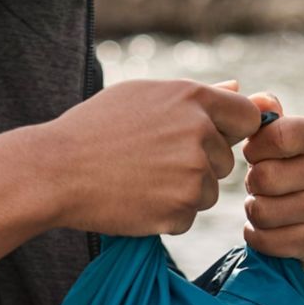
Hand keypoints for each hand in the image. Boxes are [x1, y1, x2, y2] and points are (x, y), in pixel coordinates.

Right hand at [47, 79, 261, 236]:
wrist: (55, 170)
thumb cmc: (94, 127)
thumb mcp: (141, 95)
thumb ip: (196, 94)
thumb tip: (238, 88)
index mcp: (192, 98)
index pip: (248, 116)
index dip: (231, 130)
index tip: (206, 139)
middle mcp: (199, 133)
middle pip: (225, 159)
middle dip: (198, 163)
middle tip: (150, 160)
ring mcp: (192, 174)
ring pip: (208, 191)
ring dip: (183, 191)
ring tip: (139, 178)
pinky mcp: (180, 211)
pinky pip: (188, 216)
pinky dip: (166, 214)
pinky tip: (134, 198)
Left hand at [242, 93, 303, 271]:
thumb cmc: (295, 168)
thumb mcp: (285, 136)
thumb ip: (267, 114)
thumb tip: (262, 101)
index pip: (275, 135)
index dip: (254, 148)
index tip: (256, 155)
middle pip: (263, 176)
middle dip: (253, 183)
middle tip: (266, 185)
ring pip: (261, 210)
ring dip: (254, 210)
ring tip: (269, 205)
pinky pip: (266, 239)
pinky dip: (257, 235)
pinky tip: (270, 229)